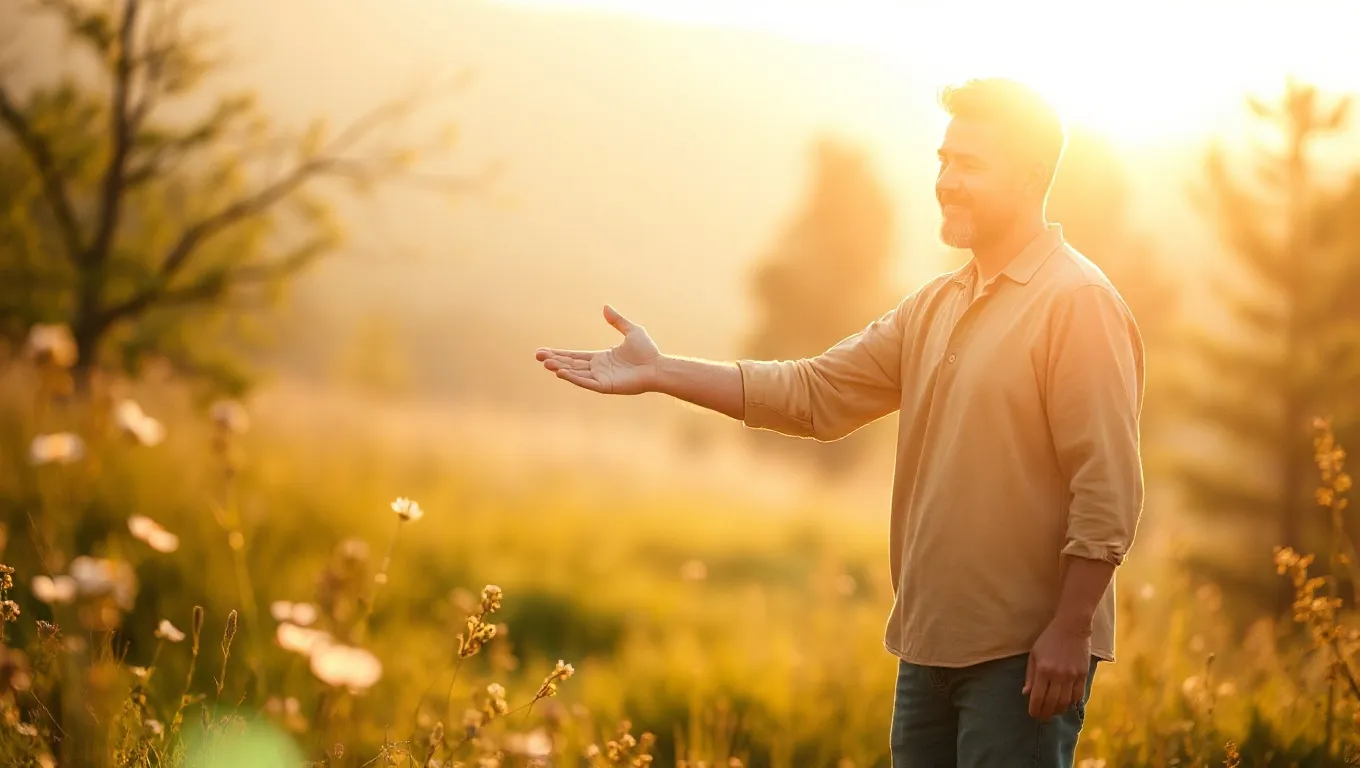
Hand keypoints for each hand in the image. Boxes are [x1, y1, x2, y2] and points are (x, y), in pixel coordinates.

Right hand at [534, 305, 661, 394]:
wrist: (658, 366)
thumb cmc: (648, 351)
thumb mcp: (632, 331)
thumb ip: (617, 321)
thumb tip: (605, 307)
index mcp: (601, 358)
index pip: (575, 356)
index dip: (560, 353)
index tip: (544, 351)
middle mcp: (598, 369)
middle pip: (571, 364)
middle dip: (554, 360)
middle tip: (537, 356)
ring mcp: (601, 378)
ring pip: (576, 373)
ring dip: (560, 368)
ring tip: (546, 363)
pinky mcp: (606, 386)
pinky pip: (586, 382)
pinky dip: (573, 378)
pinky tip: (561, 372)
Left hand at [1022, 619, 1091, 720]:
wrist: (1072, 627)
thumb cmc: (1049, 640)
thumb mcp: (1034, 655)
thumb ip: (1030, 676)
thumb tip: (1026, 694)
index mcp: (1043, 670)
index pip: (1038, 698)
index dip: (1035, 710)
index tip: (1033, 714)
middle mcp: (1058, 675)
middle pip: (1052, 703)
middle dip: (1046, 714)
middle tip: (1042, 717)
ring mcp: (1072, 676)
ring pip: (1065, 702)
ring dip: (1058, 710)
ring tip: (1053, 711)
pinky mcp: (1083, 674)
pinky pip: (1078, 695)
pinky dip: (1071, 702)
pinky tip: (1065, 703)